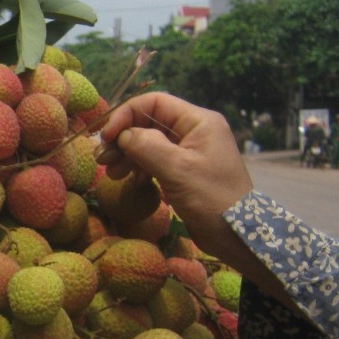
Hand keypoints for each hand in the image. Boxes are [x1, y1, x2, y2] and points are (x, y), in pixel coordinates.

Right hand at [96, 94, 252, 256]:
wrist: (237, 234)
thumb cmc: (212, 197)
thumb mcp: (177, 169)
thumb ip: (146, 146)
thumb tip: (121, 135)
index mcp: (198, 121)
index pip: (154, 103)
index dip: (126, 115)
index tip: (106, 137)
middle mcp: (194, 131)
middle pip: (149, 123)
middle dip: (123, 138)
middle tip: (101, 159)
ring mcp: (189, 152)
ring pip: (149, 143)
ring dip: (127, 155)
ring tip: (110, 173)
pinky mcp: (184, 171)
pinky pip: (156, 161)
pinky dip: (139, 168)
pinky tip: (129, 181)